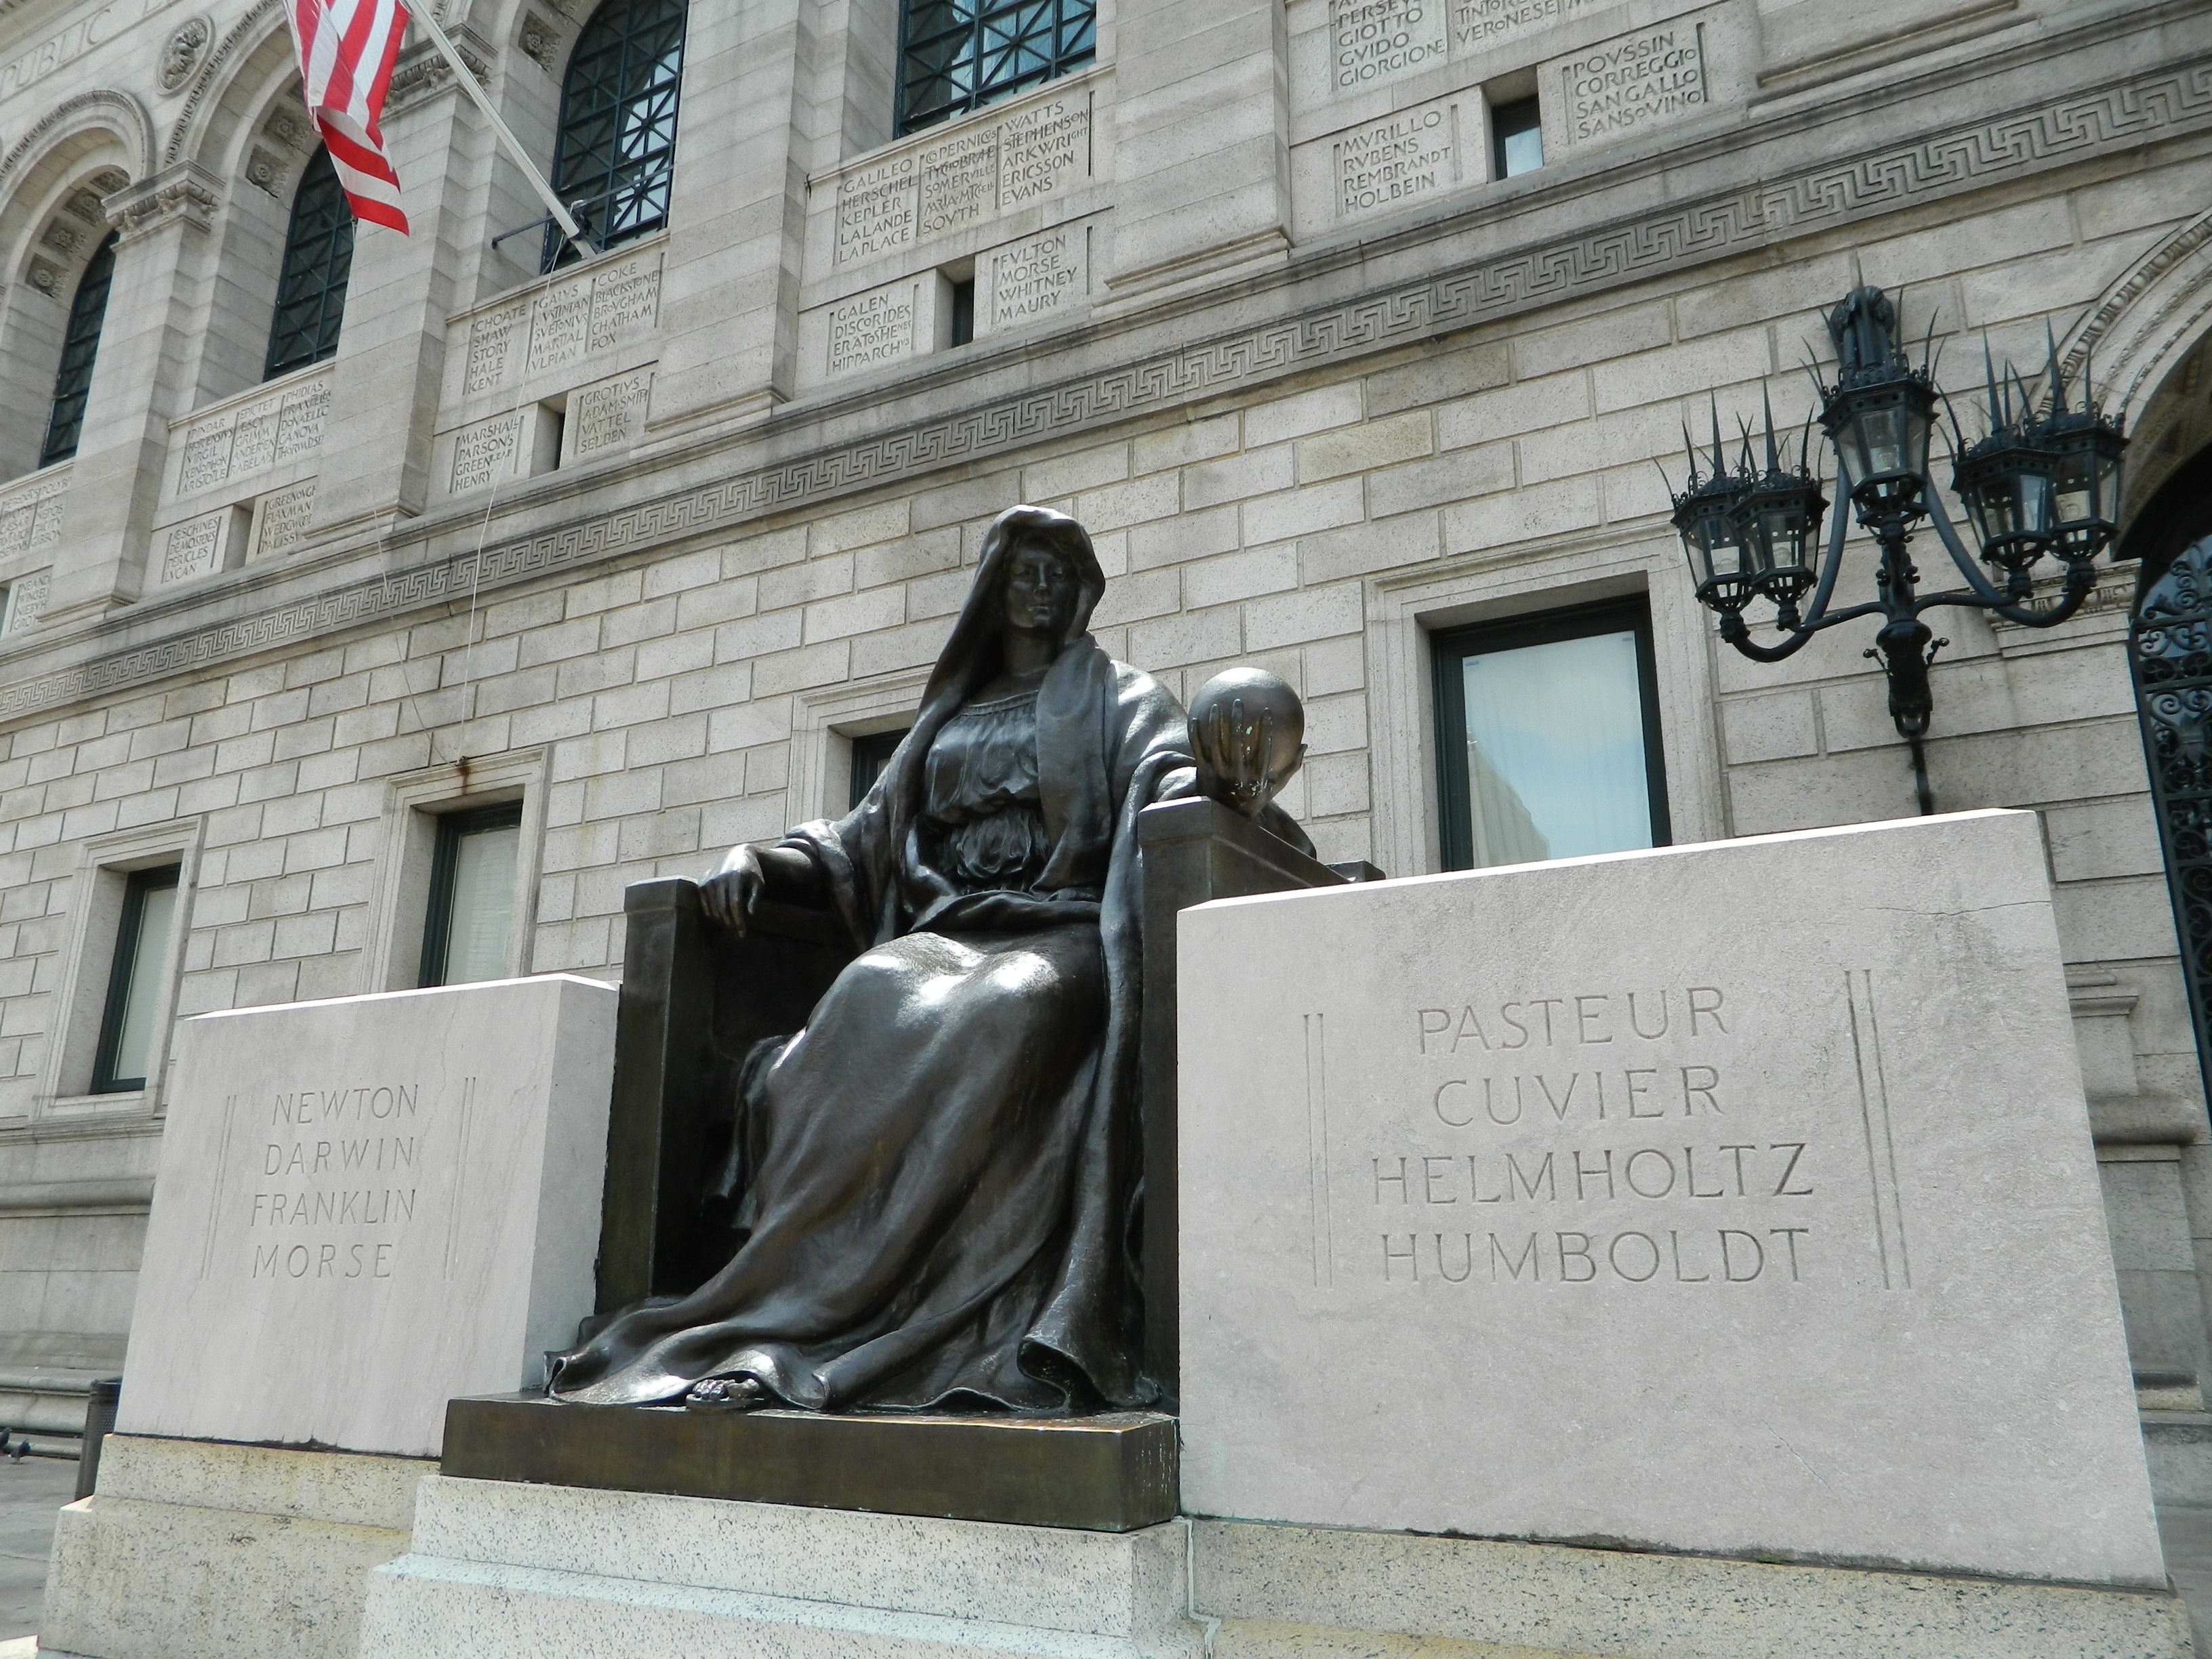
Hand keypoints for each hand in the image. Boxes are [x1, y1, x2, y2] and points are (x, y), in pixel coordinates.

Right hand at [699, 845, 766, 935]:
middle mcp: (720, 878)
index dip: (739, 920)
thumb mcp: (759, 883)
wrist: (737, 855)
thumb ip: (755, 898)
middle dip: (730, 924)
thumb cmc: (751, 872)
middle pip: (723, 908)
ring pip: (714, 908)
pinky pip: (705, 905)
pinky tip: (722, 920)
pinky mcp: (702, 883)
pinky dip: (713, 915)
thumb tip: (750, 915)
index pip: (735, 903)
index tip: (742, 933)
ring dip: (722, 921)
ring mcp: (709, 880)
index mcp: (736, 876)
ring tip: (732, 927)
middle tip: (737, 934)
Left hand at [1194, 698, 1287, 816]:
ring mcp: (1219, 775)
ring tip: (1215, 706)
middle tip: (1238, 702)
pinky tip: (1195, 719)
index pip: (1262, 750)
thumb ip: (1291, 767)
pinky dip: (1196, 736)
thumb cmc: (1255, 798)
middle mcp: (1237, 775)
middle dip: (1236, 720)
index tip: (1267, 711)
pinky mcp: (1204, 774)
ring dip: (1214, 723)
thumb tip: (1305, 745)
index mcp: (1256, 777)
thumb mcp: (1276, 787)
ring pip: (1215, 744)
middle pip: (1236, 743)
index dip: (1265, 731)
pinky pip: (1199, 752)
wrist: (1227, 820)